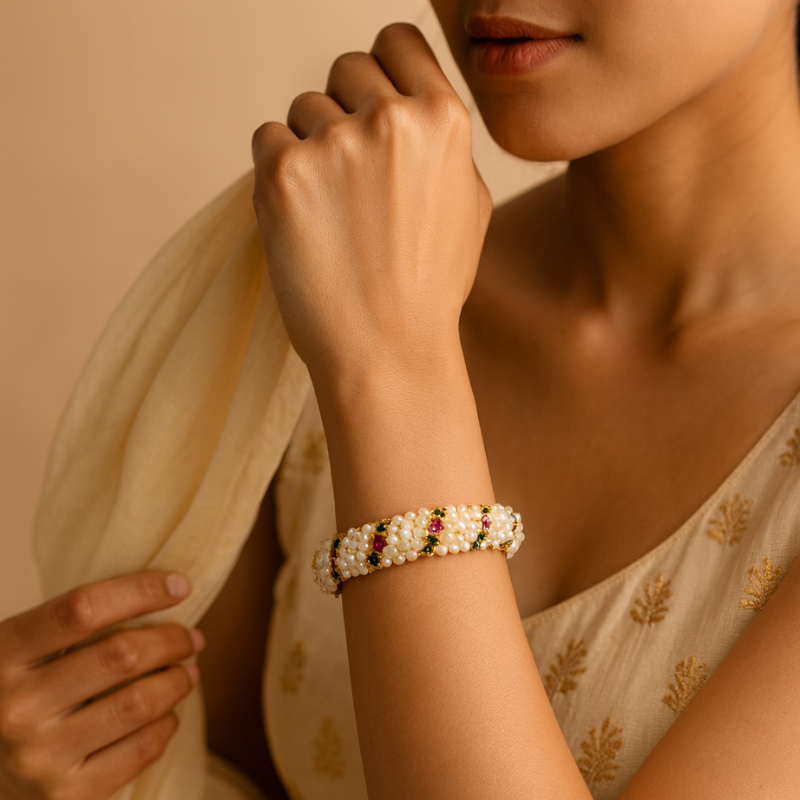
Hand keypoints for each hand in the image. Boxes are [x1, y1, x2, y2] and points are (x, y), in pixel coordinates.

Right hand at [0, 571, 203, 799]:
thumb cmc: (20, 698)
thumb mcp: (24, 654)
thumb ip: (75, 626)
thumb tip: (168, 595)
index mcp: (3, 655)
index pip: (83, 608)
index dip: (140, 590)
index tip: (181, 585)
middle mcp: (16, 707)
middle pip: (120, 655)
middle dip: (172, 640)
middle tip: (192, 638)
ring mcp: (38, 756)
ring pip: (139, 702)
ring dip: (178, 682)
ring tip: (187, 673)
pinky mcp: (65, 796)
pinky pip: (141, 749)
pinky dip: (166, 725)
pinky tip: (165, 715)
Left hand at [251, 23, 491, 380]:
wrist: (388, 351)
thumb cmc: (429, 285)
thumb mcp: (469, 204)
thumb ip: (442, 141)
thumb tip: (413, 99)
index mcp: (444, 118)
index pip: (395, 40)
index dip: (381, 69)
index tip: (371, 100)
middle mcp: (391, 119)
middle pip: (343, 68)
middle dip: (343, 110)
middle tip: (350, 176)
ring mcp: (334, 143)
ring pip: (301, 108)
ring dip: (309, 148)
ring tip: (332, 214)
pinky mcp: (284, 173)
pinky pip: (267, 139)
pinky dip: (279, 174)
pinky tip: (304, 221)